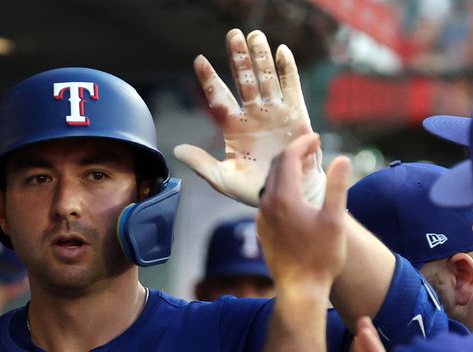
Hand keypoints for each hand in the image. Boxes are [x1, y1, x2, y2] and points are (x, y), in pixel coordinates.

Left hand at [174, 28, 325, 206]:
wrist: (290, 196)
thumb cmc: (255, 190)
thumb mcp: (223, 179)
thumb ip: (201, 164)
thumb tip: (176, 151)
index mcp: (233, 127)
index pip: (218, 97)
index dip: (209, 79)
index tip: (199, 60)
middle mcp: (253, 114)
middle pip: (243, 79)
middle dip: (238, 57)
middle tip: (232, 35)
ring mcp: (274, 112)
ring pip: (266, 78)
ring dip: (260, 57)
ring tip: (254, 35)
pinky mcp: (296, 113)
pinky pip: (291, 87)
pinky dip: (287, 69)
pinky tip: (281, 51)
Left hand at [256, 134, 351, 297]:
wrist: (300, 290)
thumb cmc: (321, 257)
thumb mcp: (335, 220)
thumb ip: (337, 187)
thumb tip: (342, 159)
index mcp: (284, 198)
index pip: (287, 158)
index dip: (302, 144)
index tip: (316, 139)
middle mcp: (267, 206)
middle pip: (276, 168)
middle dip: (293, 154)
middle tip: (312, 149)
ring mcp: (261, 219)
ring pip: (270, 184)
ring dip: (287, 171)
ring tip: (306, 168)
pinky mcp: (262, 231)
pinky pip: (268, 201)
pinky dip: (281, 189)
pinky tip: (295, 195)